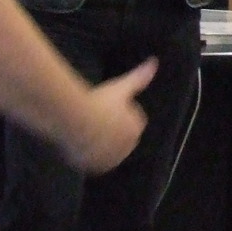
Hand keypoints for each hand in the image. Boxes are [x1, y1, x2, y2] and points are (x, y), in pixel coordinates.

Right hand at [65, 58, 155, 175]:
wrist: (76, 122)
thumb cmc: (99, 102)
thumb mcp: (120, 87)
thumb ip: (139, 77)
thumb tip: (154, 62)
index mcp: (135, 128)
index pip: (129, 122)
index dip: (116, 114)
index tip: (104, 108)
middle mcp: (127, 147)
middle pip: (118, 138)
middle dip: (109, 131)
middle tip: (92, 119)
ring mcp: (112, 159)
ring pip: (106, 151)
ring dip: (99, 144)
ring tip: (84, 131)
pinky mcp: (96, 168)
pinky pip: (94, 163)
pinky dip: (88, 156)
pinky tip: (79, 145)